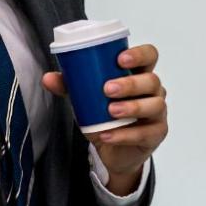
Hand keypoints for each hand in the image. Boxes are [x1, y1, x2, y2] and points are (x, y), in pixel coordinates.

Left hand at [42, 42, 167, 192]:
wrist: (112, 151)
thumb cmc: (105, 117)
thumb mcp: (86, 99)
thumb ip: (70, 87)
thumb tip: (48, 78)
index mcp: (139, 75)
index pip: (150, 56)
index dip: (139, 54)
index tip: (120, 59)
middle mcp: (153, 91)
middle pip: (152, 80)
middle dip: (130, 83)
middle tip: (107, 89)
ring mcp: (158, 113)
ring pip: (154, 105)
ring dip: (132, 107)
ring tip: (110, 111)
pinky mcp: (156, 134)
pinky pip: (145, 133)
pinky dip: (124, 134)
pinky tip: (108, 134)